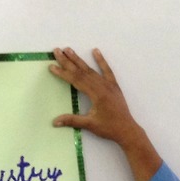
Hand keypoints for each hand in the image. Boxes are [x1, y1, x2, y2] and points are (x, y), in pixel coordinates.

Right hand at [49, 47, 161, 180]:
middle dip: (68, 61)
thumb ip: (72, 121)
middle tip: (57, 51)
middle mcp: (102, 86)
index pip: (76, 80)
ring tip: (68, 50)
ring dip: (79, 59)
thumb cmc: (109, 128)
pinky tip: (96, 51)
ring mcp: (109, 84)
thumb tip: (55, 122)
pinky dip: (101, 60)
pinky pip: (107, 70)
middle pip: (82, 71)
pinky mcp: (114, 85)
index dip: (63, 73)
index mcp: (96, 94)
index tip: (52, 66)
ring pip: (91, 69)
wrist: (127, 130)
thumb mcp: (90, 125)